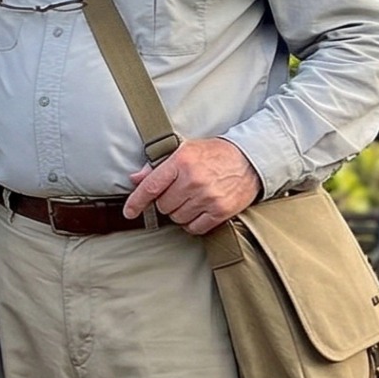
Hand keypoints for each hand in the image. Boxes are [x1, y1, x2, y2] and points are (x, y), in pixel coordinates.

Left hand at [124, 138, 260, 235]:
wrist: (249, 159)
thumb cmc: (214, 154)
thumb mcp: (184, 150)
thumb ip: (158, 166)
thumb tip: (135, 178)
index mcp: (181, 162)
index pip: (150, 187)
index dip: (136, 202)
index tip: (129, 212)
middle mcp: (193, 180)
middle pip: (163, 206)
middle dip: (166, 202)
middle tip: (179, 192)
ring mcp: (208, 197)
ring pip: (177, 218)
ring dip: (180, 212)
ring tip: (191, 199)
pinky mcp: (221, 211)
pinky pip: (195, 228)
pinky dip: (192, 223)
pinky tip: (198, 211)